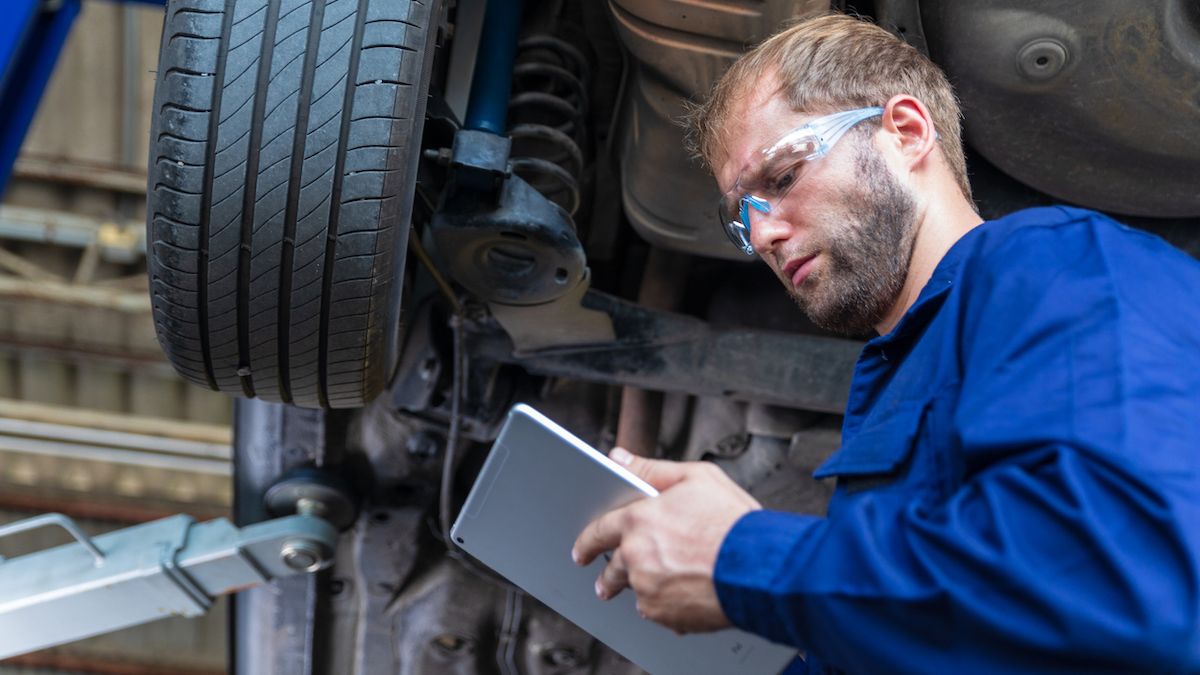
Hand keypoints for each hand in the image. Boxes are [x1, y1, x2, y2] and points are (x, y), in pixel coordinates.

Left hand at [571, 447, 761, 633]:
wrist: (761, 566)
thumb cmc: (733, 521)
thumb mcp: (696, 477)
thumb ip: (652, 469)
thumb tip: (619, 458)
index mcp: (638, 522)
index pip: (598, 532)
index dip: (587, 542)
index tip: (581, 552)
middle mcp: (637, 558)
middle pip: (612, 572)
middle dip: (608, 579)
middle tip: (607, 585)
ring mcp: (650, 590)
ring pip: (638, 593)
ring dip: (645, 590)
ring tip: (668, 585)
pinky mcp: (667, 616)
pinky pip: (659, 613)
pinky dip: (668, 606)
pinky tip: (689, 595)